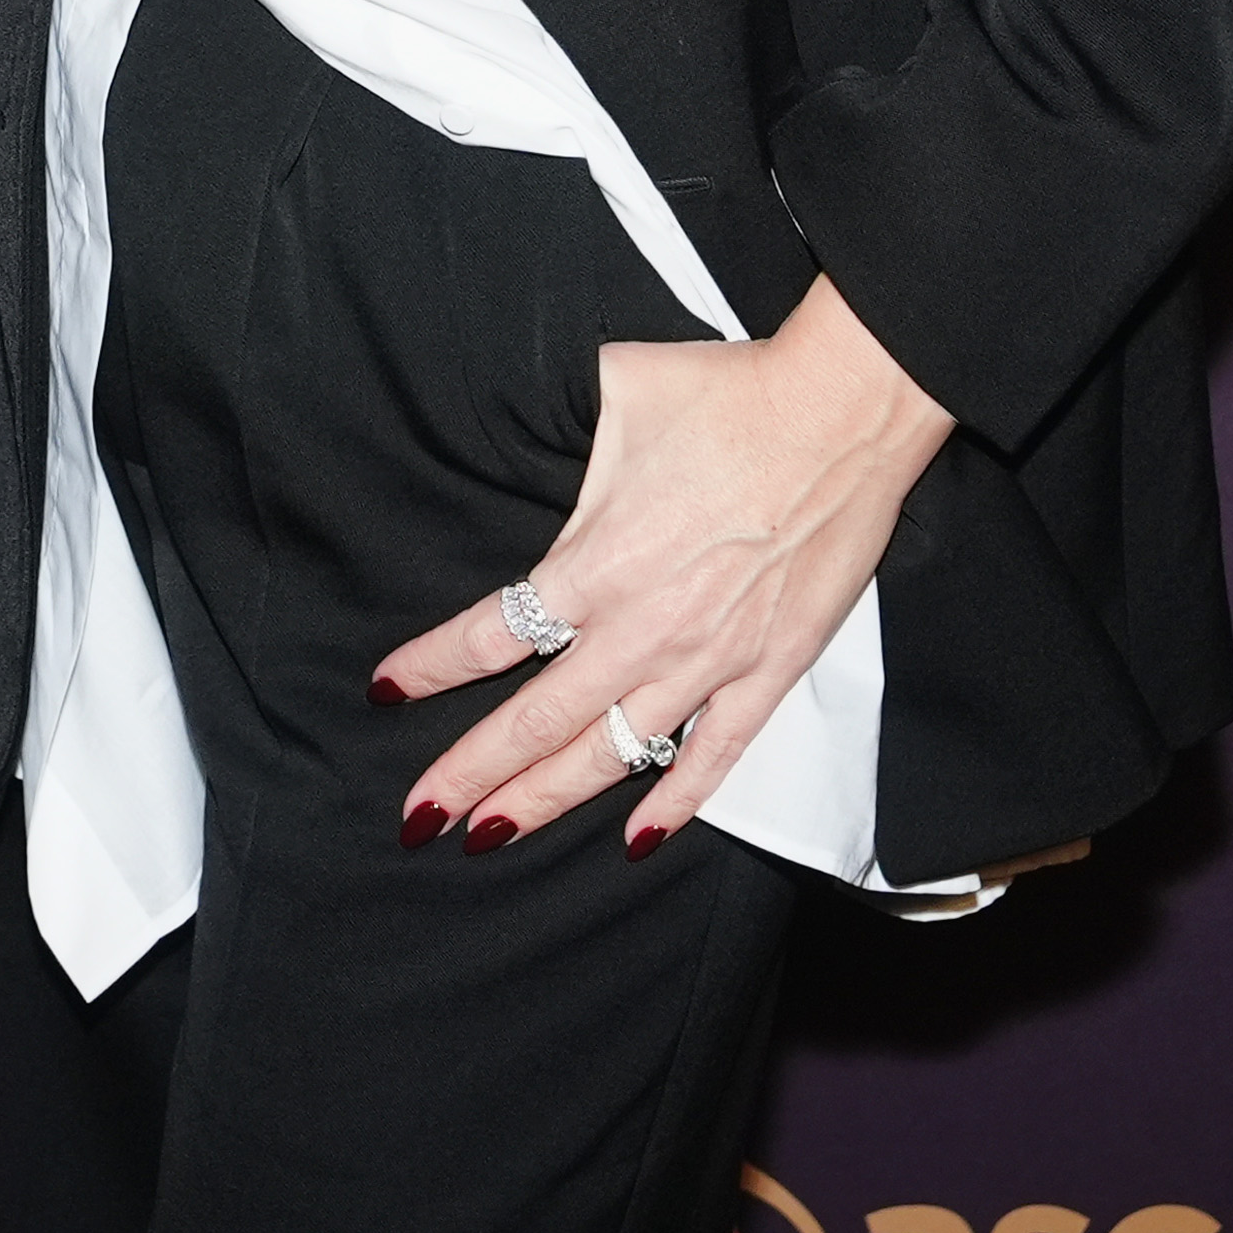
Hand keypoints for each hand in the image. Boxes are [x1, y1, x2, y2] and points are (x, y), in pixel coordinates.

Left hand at [376, 278, 952, 857]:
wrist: (843, 412)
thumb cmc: (730, 394)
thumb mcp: (615, 393)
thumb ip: (561, 431)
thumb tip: (516, 411)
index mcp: (597, 561)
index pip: (490, 634)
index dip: (431, 668)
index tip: (389, 691)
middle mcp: (644, 626)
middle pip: (536, 719)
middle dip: (470, 773)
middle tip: (420, 815)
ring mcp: (710, 659)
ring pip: (610, 752)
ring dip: (546, 799)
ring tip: (492, 835)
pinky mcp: (770, 671)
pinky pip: (714, 757)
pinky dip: (672, 804)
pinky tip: (634, 839)